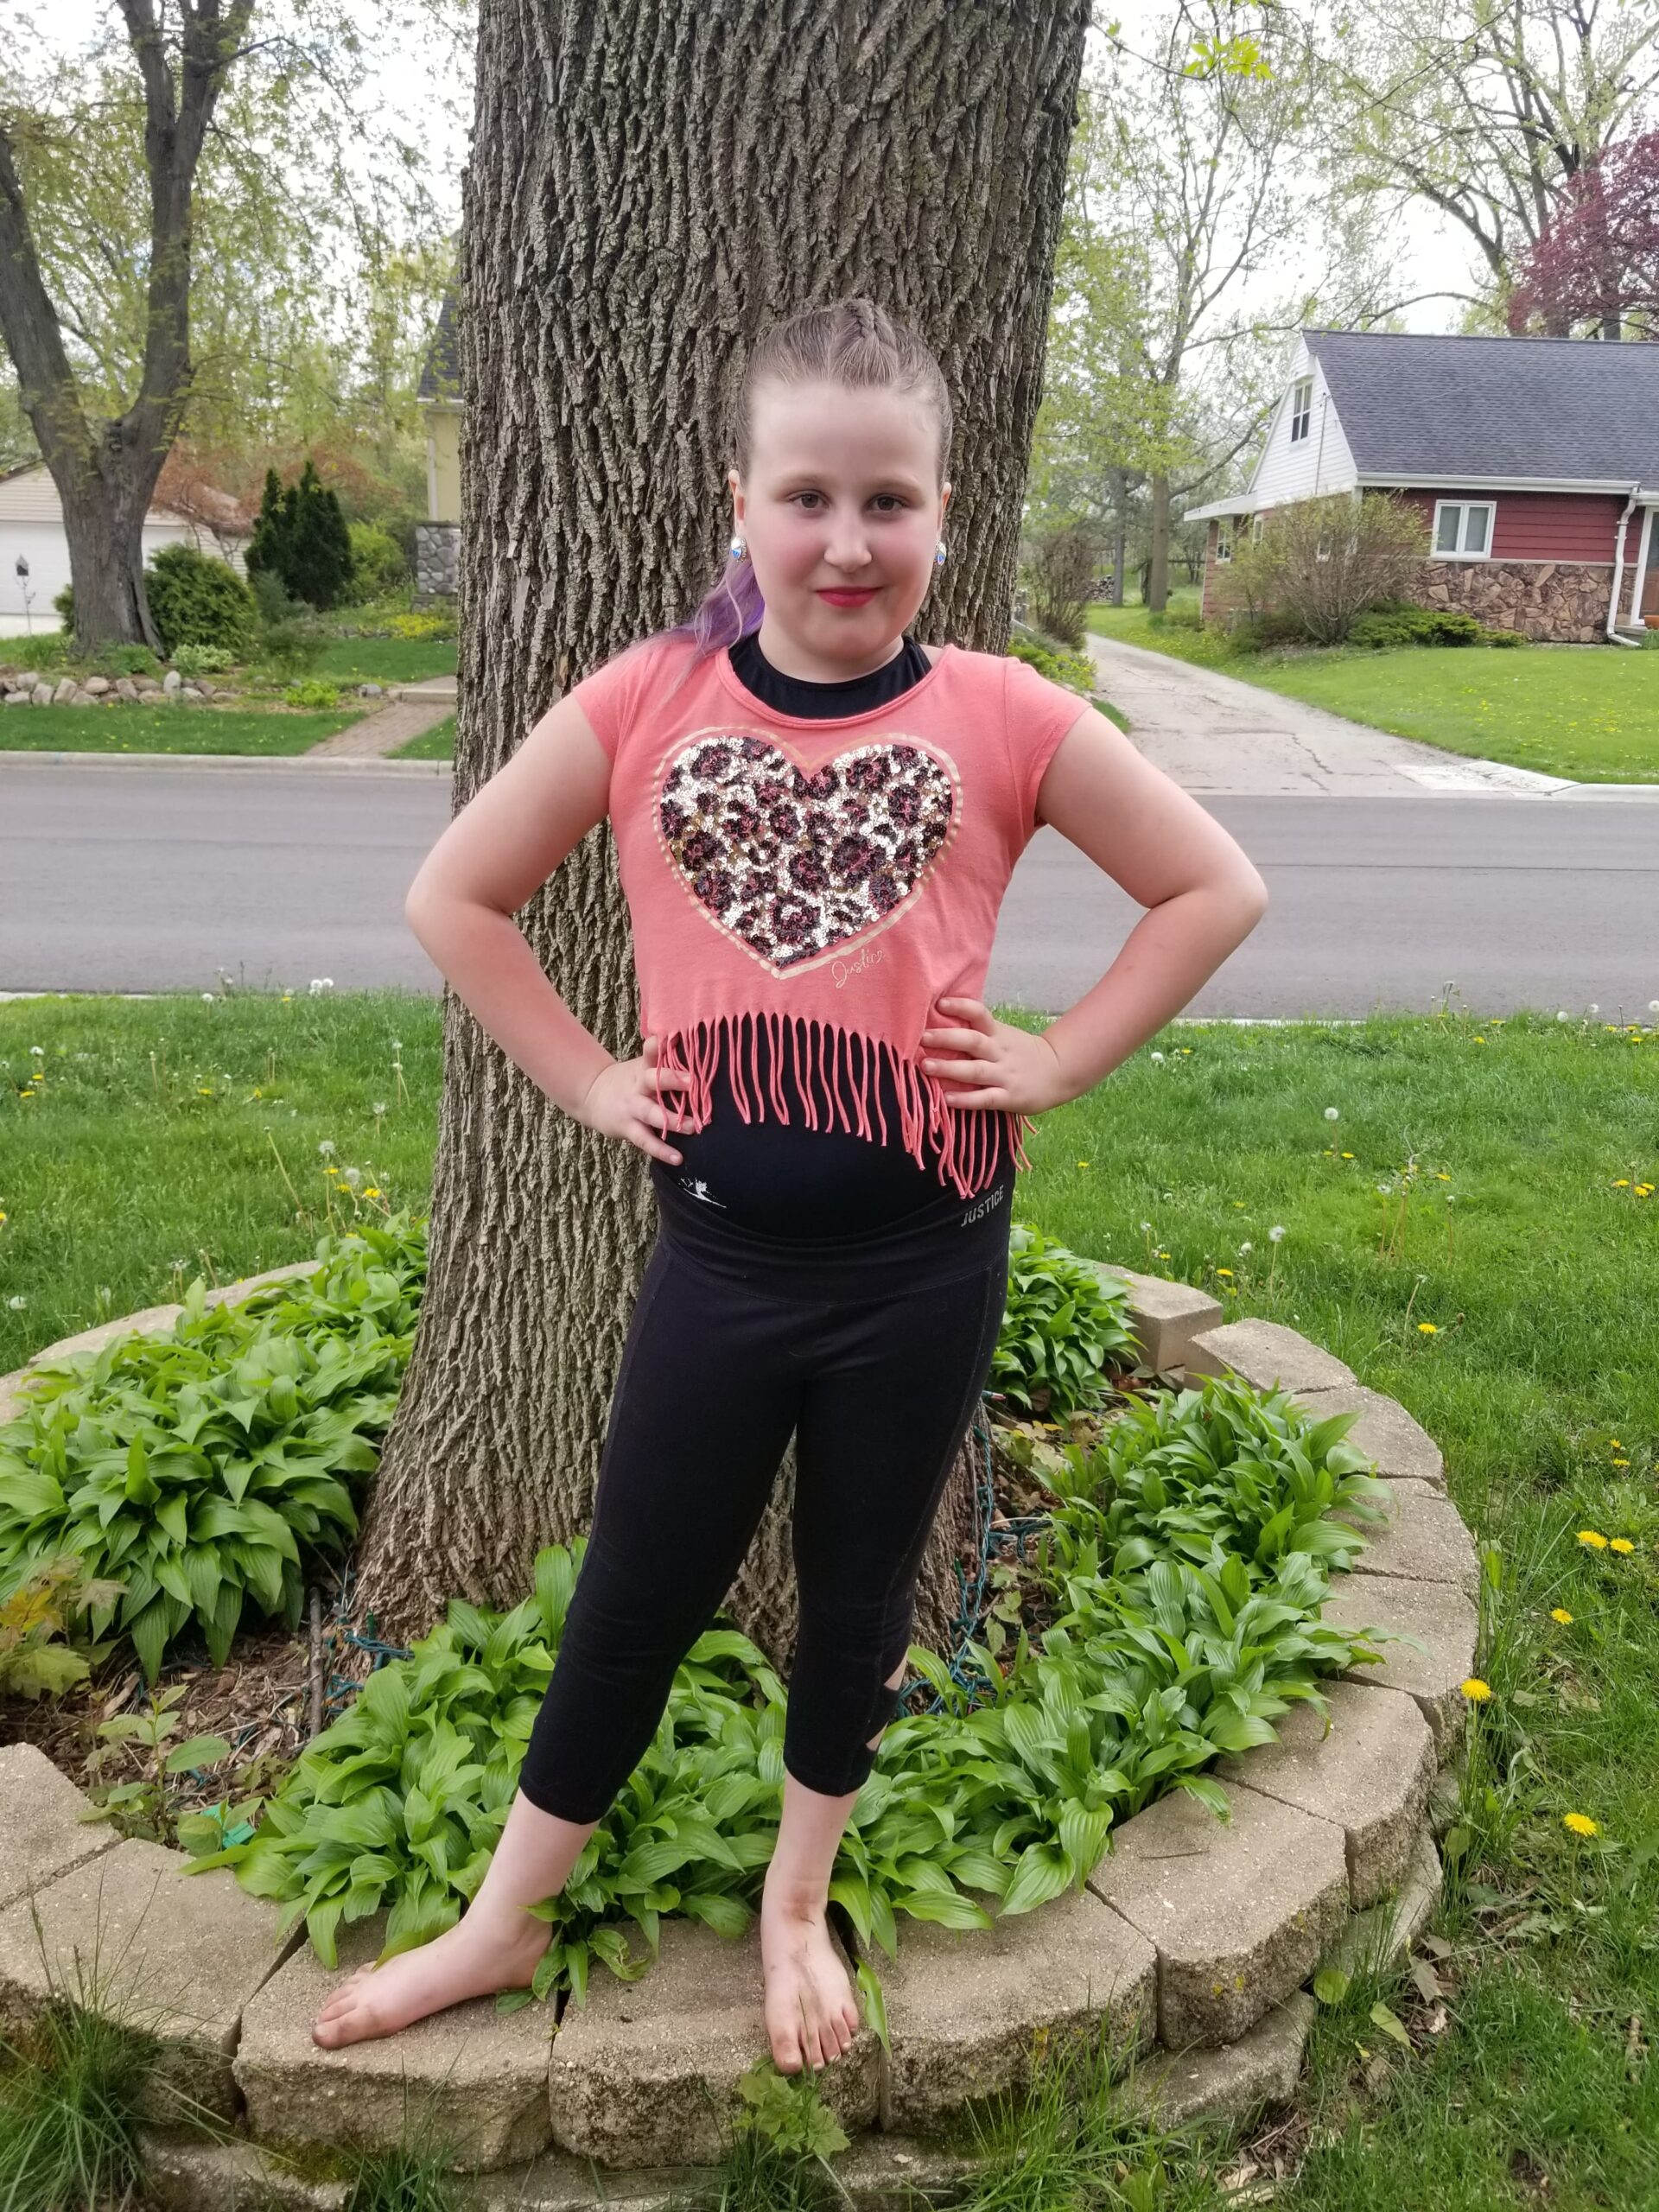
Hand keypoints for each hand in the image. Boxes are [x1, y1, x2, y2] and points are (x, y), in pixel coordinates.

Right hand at [574, 1035, 691, 1165]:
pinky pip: (646, 1140)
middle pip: (653, 1079)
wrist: (592, 1096)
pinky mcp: (629, 1127)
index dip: (659, 1045)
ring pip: (652, 1113)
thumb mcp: (642, 1065)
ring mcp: (632, 1107)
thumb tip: (692, 1046)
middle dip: (671, 1079)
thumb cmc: (630, 1080)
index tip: (674, 1037)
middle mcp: (638, 1085)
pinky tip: (679, 1158)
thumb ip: (664, 1059)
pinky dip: (662, 1150)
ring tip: (692, 1127)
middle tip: (692, 1082)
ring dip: (672, 1120)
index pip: (651, 1052)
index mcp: (644, 1066)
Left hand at [917, 997, 1070, 1115]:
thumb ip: (979, 1031)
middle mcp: (1000, 1052)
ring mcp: (1005, 1075)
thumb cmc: (1021, 1053)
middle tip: (922, 1038)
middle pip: (973, 1041)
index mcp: (998, 1033)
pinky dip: (966, 1099)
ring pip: (975, 1070)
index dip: (961, 1007)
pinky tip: (947, 1098)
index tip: (940, 1003)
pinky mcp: (1009, 1097)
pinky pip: (985, 1098)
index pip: (979, 1014)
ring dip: (949, 1069)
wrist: (1058, 1072)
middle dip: (946, 1039)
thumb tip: (940, 1022)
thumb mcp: (1004, 1035)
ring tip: (926, 1067)